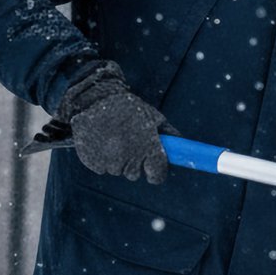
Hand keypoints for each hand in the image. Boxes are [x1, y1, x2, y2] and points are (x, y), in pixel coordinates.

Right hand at [58, 62, 171, 183]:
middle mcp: (129, 157)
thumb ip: (169, 134)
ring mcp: (109, 161)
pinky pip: (101, 167)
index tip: (152, 170)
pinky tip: (99, 140)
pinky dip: (100, 158)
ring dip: (116, 159)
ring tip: (112, 137)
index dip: (156, 173)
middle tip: (127, 142)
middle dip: (133, 162)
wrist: (93, 99)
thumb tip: (183, 147)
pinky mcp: (93, 162)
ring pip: (117, 170)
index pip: (157, 175)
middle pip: (135, 174)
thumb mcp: (152, 116)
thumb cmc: (127, 108)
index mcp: (148, 147)